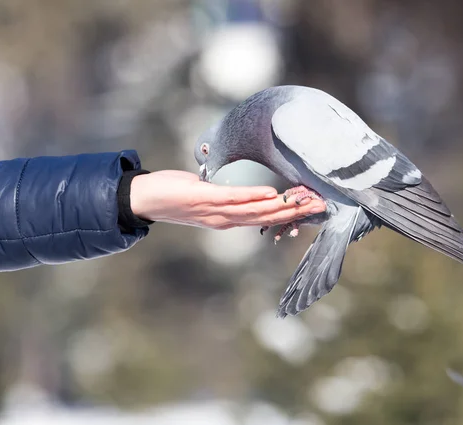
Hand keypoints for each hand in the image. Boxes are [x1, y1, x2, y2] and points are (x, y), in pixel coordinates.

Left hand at [129, 170, 325, 229]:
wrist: (143, 200)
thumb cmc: (173, 195)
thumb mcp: (205, 195)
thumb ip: (224, 195)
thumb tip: (239, 187)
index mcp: (226, 219)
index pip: (263, 218)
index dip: (288, 215)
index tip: (310, 208)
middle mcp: (224, 220)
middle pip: (265, 217)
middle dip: (293, 212)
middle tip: (319, 206)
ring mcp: (215, 211)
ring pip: (254, 211)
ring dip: (280, 206)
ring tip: (302, 201)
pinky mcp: (204, 198)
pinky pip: (233, 197)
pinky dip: (252, 196)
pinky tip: (270, 192)